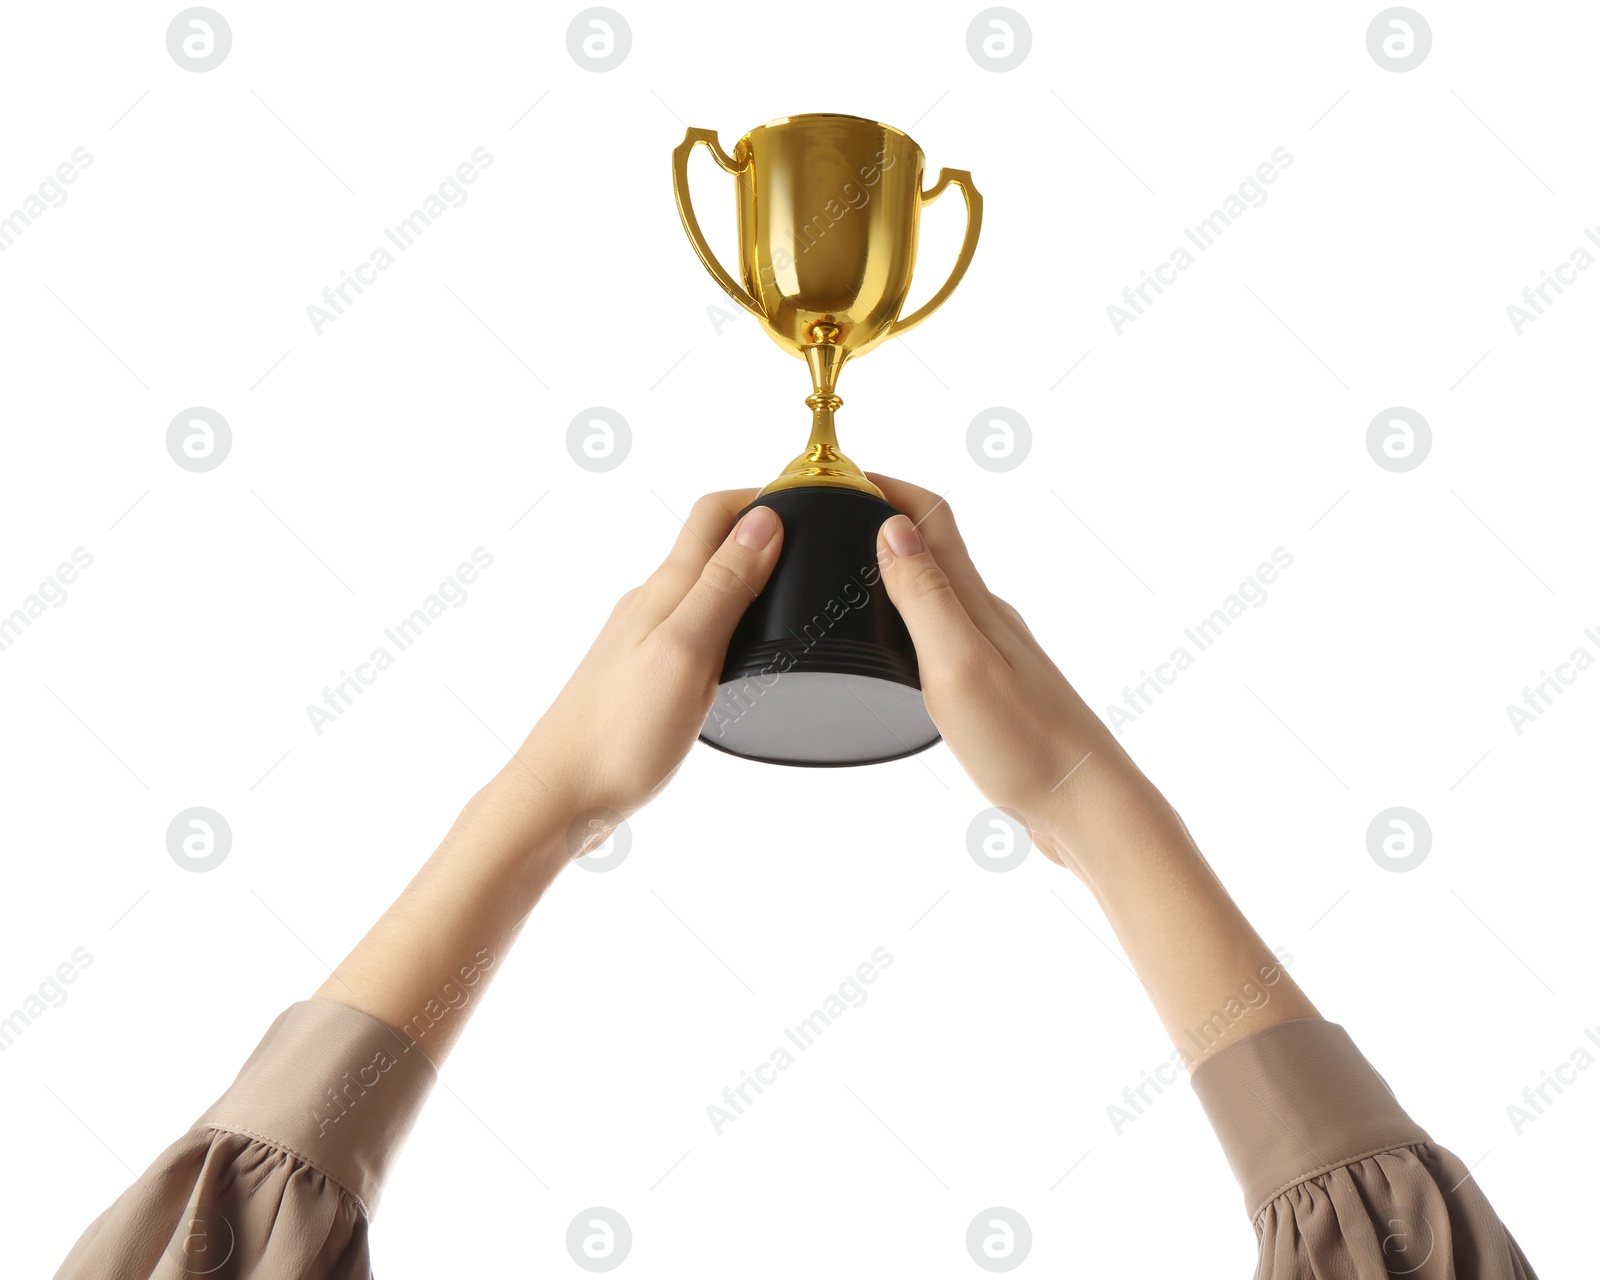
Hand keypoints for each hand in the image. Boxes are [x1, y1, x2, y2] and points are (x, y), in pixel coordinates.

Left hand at [512, 490, 782, 830]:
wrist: (562, 795)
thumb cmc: (620, 733)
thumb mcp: (686, 652)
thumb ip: (724, 587)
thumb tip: (765, 521)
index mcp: (664, 590)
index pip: (714, 514)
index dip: (761, 496)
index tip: (810, 502)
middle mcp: (651, 604)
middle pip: (709, 544)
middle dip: (761, 531)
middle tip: (816, 546)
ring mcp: (645, 638)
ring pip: (702, 585)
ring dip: (745, 574)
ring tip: (792, 592)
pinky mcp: (645, 673)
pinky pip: (693, 625)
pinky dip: (727, 618)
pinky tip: (744, 649)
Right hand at [869, 474, 1156, 874]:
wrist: (1086, 807)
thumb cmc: (1026, 744)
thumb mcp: (959, 665)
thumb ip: (925, 597)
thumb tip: (892, 527)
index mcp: (977, 604)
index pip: (932, 518)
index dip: (888, 487)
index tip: (841, 476)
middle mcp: (988, 618)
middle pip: (934, 547)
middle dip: (883, 520)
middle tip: (831, 519)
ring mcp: (994, 653)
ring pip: (941, 592)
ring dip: (898, 569)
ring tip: (849, 574)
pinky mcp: (995, 689)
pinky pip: (946, 635)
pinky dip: (914, 619)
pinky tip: (898, 647)